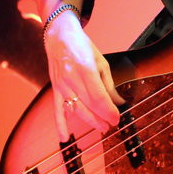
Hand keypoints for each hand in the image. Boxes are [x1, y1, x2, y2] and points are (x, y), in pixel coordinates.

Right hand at [44, 10, 124, 140]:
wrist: (59, 36)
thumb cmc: (82, 47)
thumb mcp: (101, 61)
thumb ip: (109, 84)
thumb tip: (118, 102)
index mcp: (86, 69)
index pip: (99, 97)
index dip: (109, 111)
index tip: (117, 118)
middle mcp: (71, 78)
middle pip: (88, 105)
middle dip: (102, 118)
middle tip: (112, 125)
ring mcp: (61, 85)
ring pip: (76, 109)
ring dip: (89, 121)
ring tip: (101, 127)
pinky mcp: (54, 88)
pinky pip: (57, 109)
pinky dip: (60, 124)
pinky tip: (64, 137)